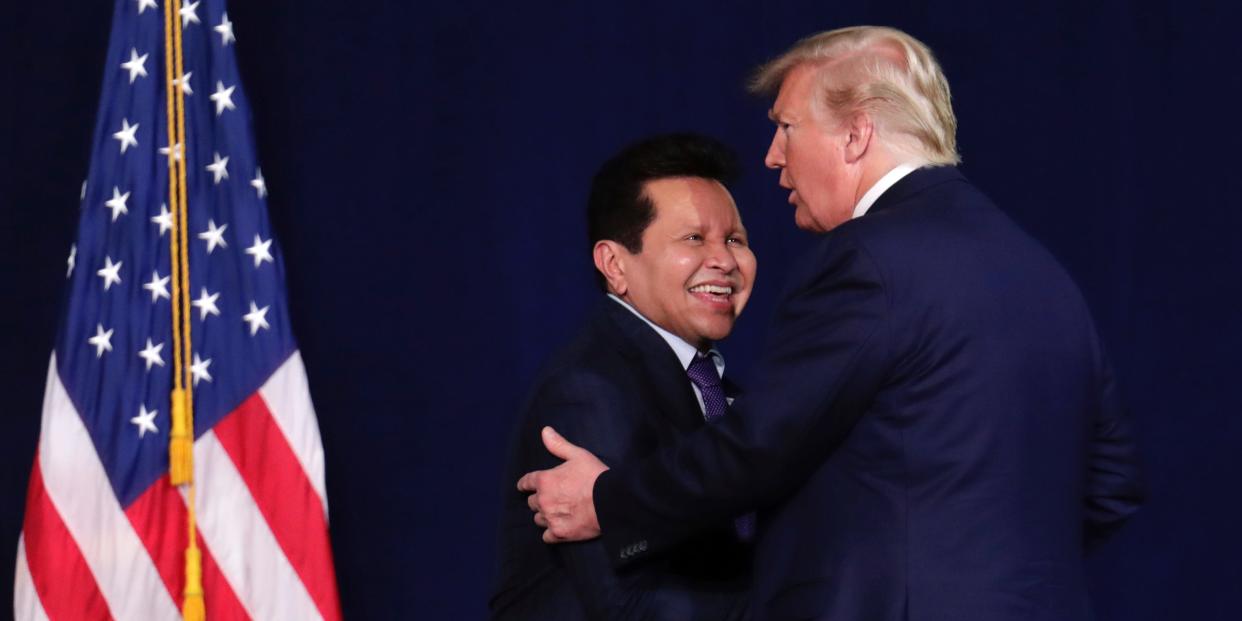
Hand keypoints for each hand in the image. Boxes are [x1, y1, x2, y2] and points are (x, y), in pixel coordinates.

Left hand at [517, 426, 608, 542]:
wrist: (612, 501)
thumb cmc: (596, 476)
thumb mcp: (578, 455)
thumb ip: (559, 445)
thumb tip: (545, 431)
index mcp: (545, 480)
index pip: (526, 482)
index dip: (525, 484)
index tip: (524, 487)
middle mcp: (543, 500)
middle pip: (532, 503)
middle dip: (540, 500)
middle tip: (552, 499)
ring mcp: (551, 518)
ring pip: (538, 519)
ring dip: (545, 516)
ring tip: (557, 513)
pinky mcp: (560, 534)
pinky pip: (546, 536)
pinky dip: (551, 532)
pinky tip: (559, 528)